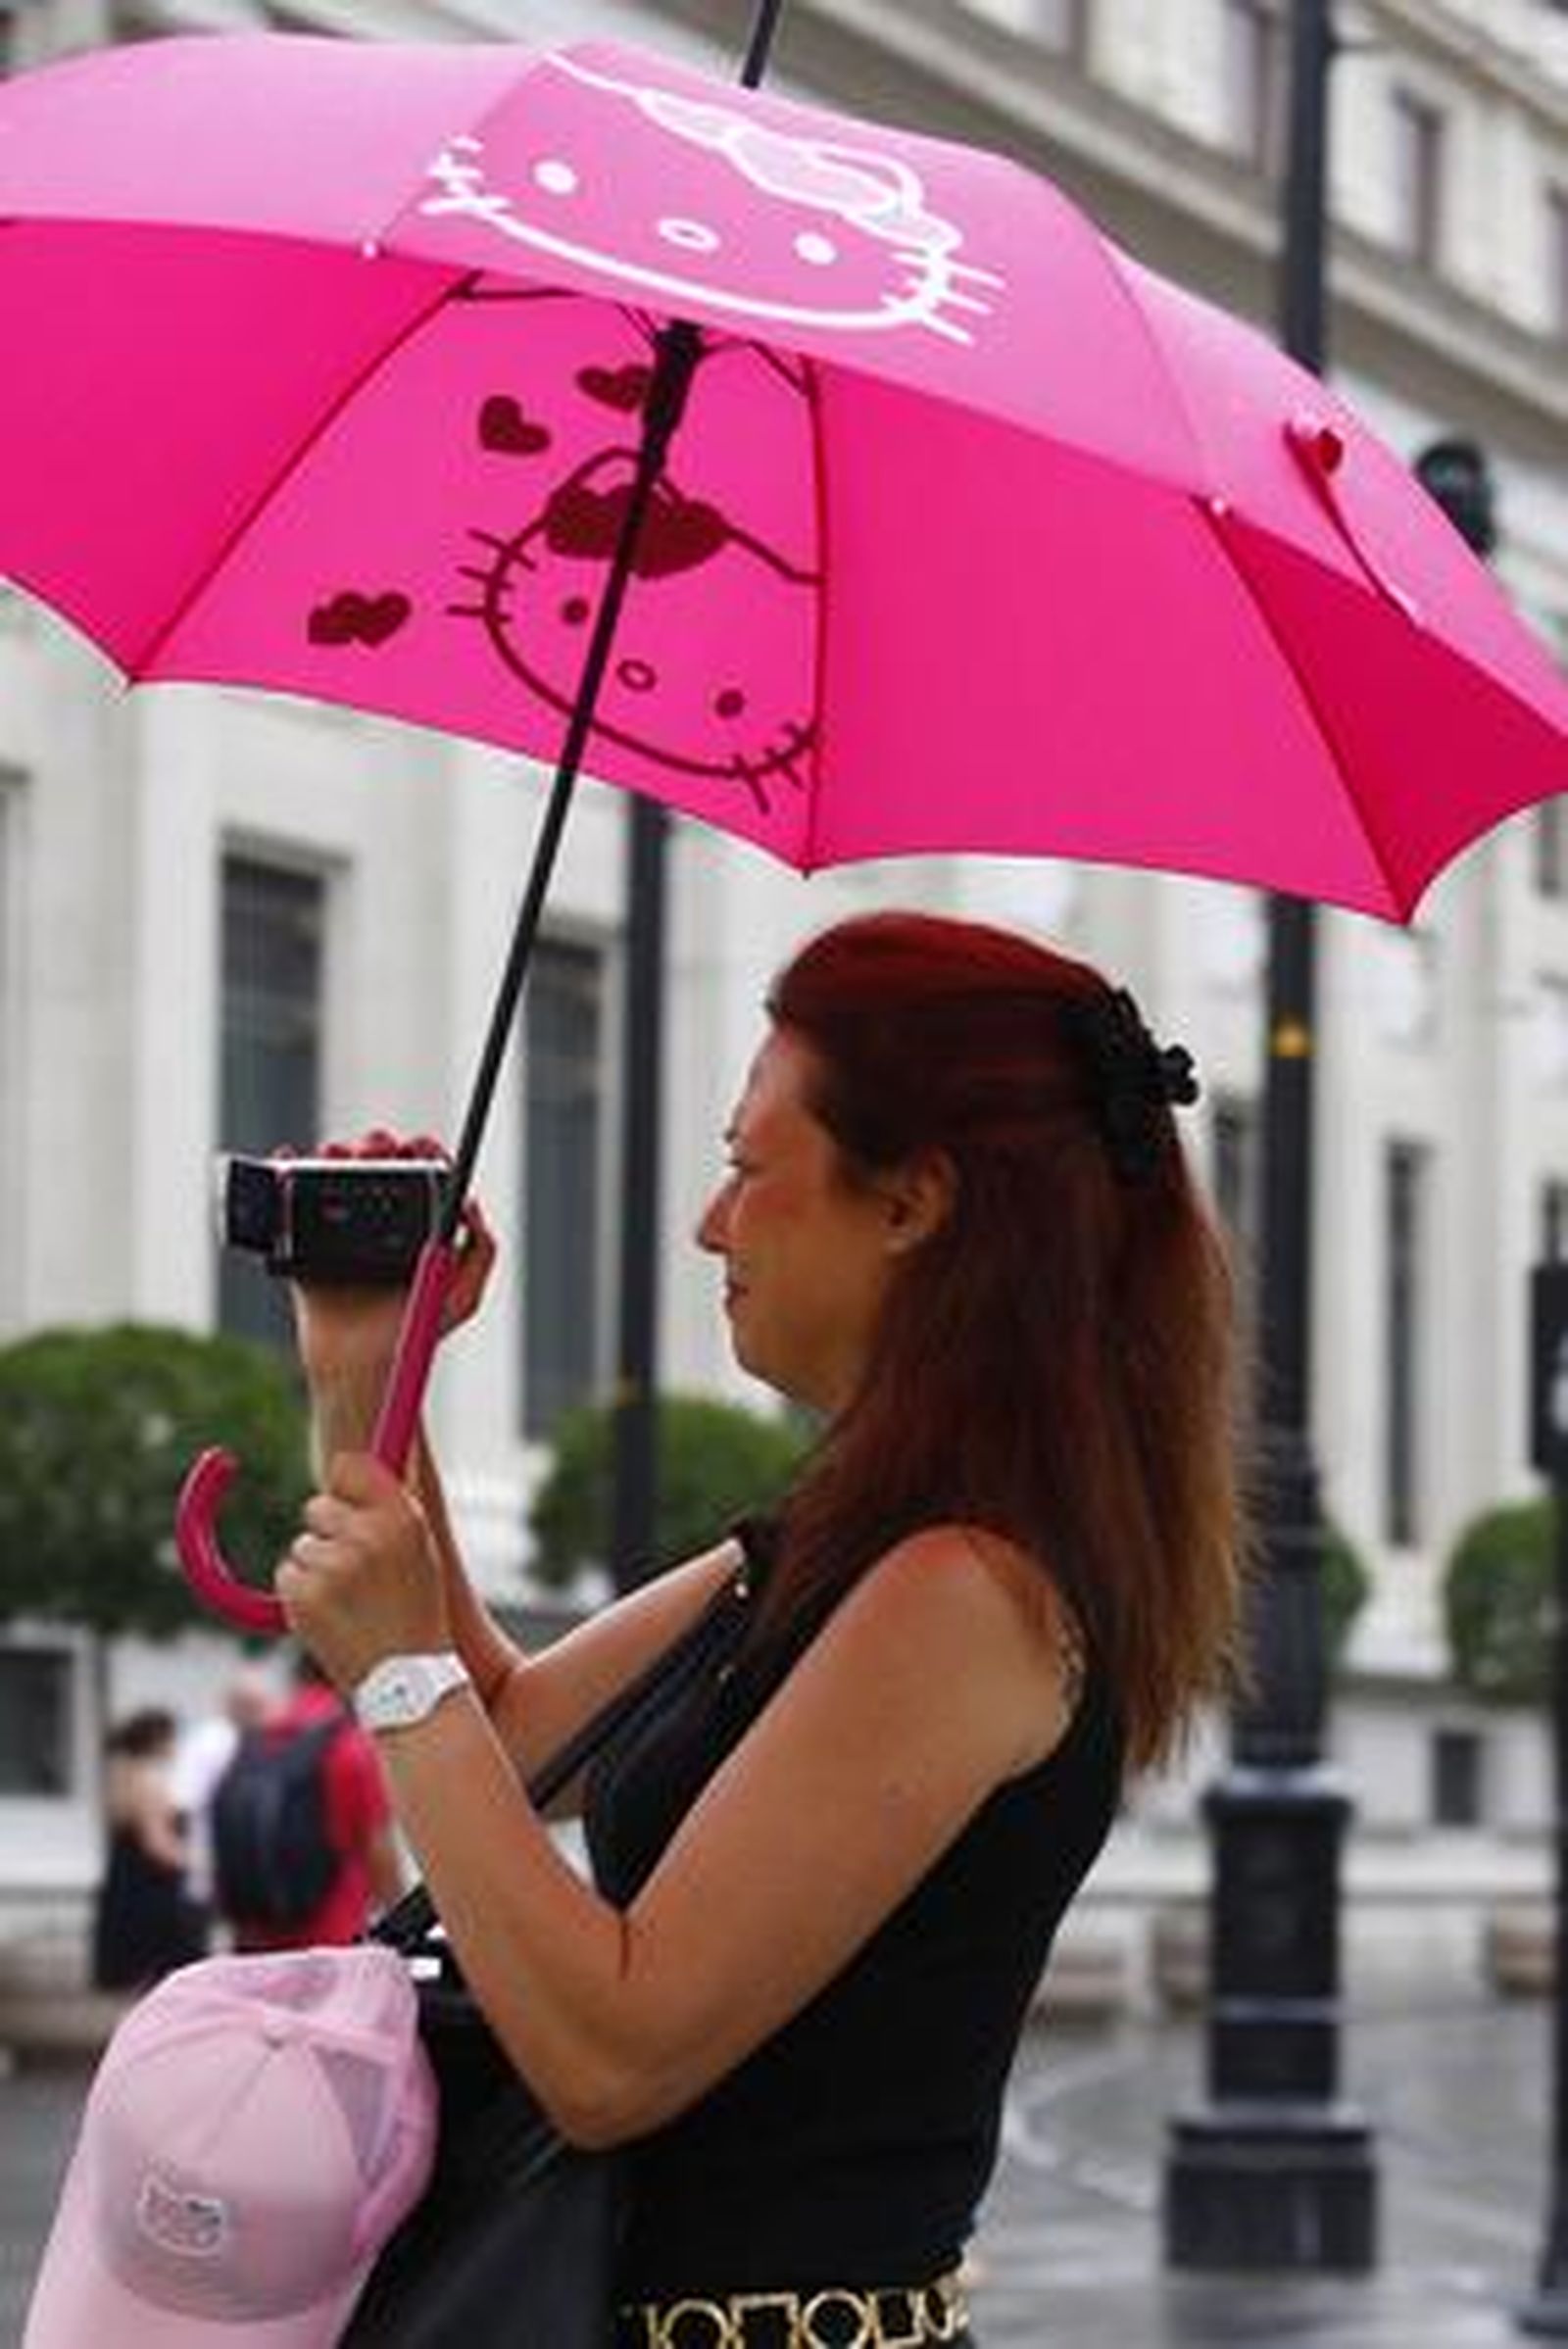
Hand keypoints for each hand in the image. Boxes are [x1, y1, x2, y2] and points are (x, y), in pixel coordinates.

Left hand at [276, 1452, 451, 1692]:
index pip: (349, 1466)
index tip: (348, 1498)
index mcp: (402, 1518)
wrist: (407, 1680)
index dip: (344, 1483)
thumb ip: (389, 1508)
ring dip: (316, 1568)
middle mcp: (367, 1535)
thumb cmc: (415, 1611)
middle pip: (318, 1506)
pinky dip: (301, 1593)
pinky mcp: (302, 1594)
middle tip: (358, 1569)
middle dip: (329, 1531)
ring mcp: (332, 1566)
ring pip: (302, 1546)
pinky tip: (332, 1614)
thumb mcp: (421, 1550)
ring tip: (350, 1601)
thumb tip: (348, 1465)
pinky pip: (287, 1574)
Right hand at [286, 1131, 497, 1388]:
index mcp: (415, 1228)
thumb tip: (470, 1205)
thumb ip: (481, 1253)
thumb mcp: (461, 1296)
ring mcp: (340, 1232)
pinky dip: (286, 1172)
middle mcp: (378, 1224)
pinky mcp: (306, 1245)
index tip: (417, 1146)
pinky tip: (291, 1155)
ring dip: (335, 1153)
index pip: (420, 1175)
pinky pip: (292, 1203)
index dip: (419, 1153)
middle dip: (376, 1146)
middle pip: (376, 1166)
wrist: (358, 1369)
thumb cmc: (411, 1336)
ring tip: (336, 1153)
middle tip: (376, 1150)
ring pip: (335, 1176)